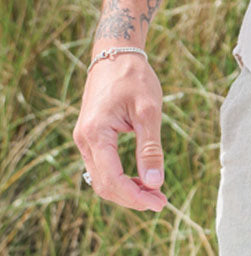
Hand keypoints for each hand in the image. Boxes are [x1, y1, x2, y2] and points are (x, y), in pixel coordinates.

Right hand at [73, 55, 167, 211]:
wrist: (115, 53)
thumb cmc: (133, 77)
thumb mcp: (149, 112)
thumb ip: (150, 149)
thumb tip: (155, 183)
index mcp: (95, 133)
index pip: (112, 179)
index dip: (136, 197)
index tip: (161, 203)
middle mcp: (84, 139)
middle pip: (104, 186)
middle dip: (132, 199)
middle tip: (161, 202)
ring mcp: (84, 139)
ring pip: (101, 181)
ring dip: (127, 192)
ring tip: (154, 193)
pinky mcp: (90, 138)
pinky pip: (102, 169)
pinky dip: (121, 181)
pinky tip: (141, 181)